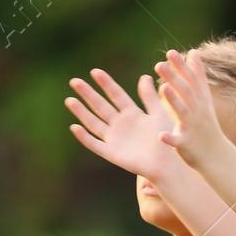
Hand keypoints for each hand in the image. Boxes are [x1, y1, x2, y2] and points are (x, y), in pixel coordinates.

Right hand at [65, 70, 185, 182]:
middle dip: (87, 94)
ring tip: (69, 100)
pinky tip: (74, 127)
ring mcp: (114, 139)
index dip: (106, 84)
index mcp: (132, 114)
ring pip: (94, 122)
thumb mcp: (158, 114)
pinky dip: (84, 137)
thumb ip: (150, 96)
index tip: (94, 71)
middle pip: (100, 106)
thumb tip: (145, 76)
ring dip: (81, 112)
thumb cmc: (165, 140)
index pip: (116, 95)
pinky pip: (95, 144)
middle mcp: (120, 124)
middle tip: (74, 81)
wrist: (165, 164)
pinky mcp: (111, 153)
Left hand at [153, 49, 227, 168]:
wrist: (215, 155)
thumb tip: (193, 51)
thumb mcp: (204, 98)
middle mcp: (197, 110)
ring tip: (163, 88)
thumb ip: (197, 76)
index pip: (191, 79)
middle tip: (159, 64)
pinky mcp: (187, 143)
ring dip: (174, 100)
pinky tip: (160, 135)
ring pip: (183, 112)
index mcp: (200, 99)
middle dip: (174, 77)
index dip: (182, 66)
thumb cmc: (205, 124)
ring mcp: (192, 127)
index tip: (170, 52)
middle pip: (186, 91)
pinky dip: (170, 138)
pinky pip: (178, 141)